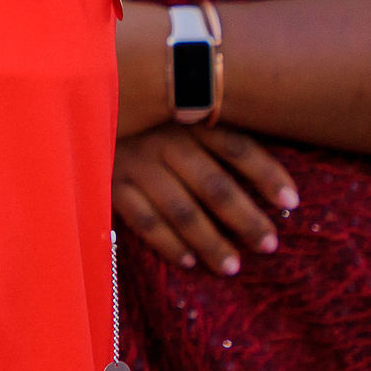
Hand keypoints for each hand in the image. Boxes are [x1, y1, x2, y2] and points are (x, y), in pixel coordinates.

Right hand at [114, 122, 298, 275]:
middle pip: (214, 186)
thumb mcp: (177, 107)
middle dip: (245, 219)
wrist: (77, 103)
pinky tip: (188, 261)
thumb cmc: (143, 111)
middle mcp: (163, 140)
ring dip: (210, 241)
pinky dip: (166, 243)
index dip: (267, 175)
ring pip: (181, 210)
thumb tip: (266, 161)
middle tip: (269, 245)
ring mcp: (135, 163)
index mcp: (187, 118)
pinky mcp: (109, 183)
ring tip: (233, 266)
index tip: (292, 204)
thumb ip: (212, 128)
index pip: (237, 147)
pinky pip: (143, 220)